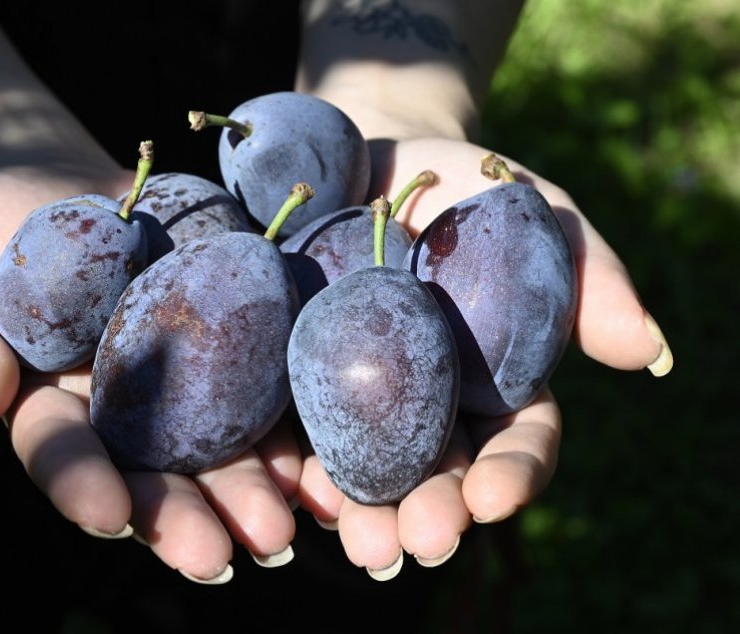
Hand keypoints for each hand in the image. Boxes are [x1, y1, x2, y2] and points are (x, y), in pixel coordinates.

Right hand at [0, 164, 301, 582]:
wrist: (74, 189)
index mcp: (54, 404)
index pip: (63, 452)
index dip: (82, 484)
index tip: (109, 513)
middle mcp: (125, 411)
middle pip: (153, 472)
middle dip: (183, 516)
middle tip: (219, 555)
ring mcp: (186, 381)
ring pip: (220, 449)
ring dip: (253, 492)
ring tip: (283, 530)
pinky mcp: (237, 341)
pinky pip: (270, 388)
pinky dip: (297, 430)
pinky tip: (321, 466)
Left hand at [294, 137, 673, 578]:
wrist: (372, 161)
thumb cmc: (469, 186)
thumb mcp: (537, 212)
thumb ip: (588, 276)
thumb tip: (650, 352)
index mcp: (497, 382)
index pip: (517, 441)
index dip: (512, 474)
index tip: (492, 497)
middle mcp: (430, 404)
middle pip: (437, 473)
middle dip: (431, 512)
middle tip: (418, 540)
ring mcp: (359, 396)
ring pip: (364, 467)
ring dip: (361, 511)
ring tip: (355, 537)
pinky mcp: (296, 376)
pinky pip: (294, 425)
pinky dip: (293, 460)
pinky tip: (288, 485)